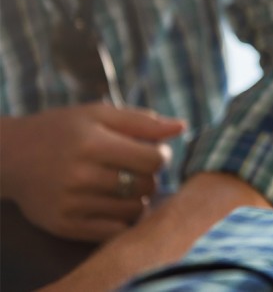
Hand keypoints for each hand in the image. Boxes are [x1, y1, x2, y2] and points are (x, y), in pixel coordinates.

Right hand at [0, 104, 184, 241]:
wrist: (11, 156)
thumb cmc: (64, 130)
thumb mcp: (100, 114)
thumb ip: (143, 121)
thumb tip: (182, 127)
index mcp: (92, 143)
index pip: (153, 160)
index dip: (161, 156)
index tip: (152, 152)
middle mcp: (80, 175)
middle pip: (146, 186)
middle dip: (149, 177)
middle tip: (135, 169)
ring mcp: (71, 203)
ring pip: (133, 211)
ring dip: (137, 198)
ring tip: (122, 185)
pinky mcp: (64, 226)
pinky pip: (113, 232)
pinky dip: (121, 220)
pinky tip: (112, 203)